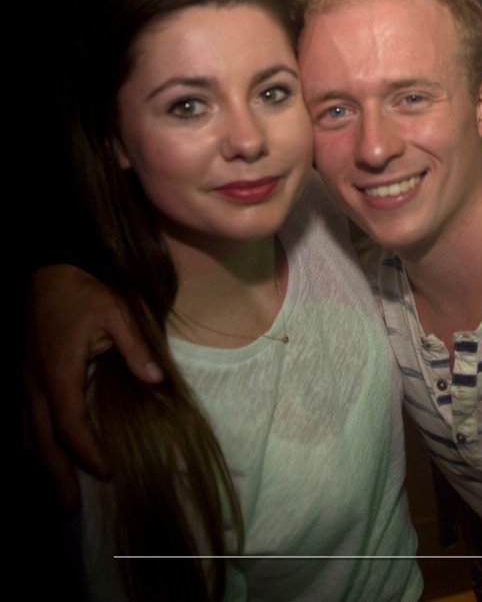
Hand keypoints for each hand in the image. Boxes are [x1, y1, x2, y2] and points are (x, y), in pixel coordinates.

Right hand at [25, 265, 161, 507]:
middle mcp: (36, 383)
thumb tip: (156, 379)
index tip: (106, 471)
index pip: (69, 423)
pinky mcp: (27, 379)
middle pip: (42, 439)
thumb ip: (136, 348)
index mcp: (59, 370)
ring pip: (28, 434)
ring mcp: (27, 382)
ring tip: (57, 497)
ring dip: (42, 466)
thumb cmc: (85, 291)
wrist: (48, 270)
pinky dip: (34, 446)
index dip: (86, 450)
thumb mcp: (118, 312)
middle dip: (56, 474)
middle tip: (68, 509)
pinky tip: (44, 462)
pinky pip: (26, 421)